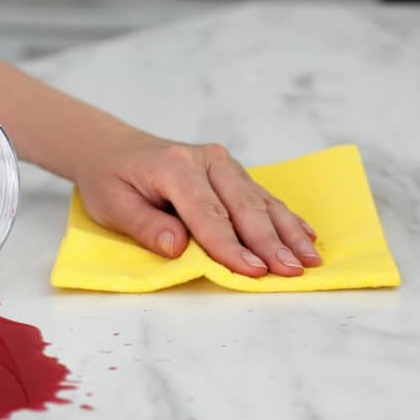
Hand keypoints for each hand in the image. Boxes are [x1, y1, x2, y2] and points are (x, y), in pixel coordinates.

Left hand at [73, 131, 321, 276]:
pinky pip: (260, 195)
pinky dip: (284, 216)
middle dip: (270, 242)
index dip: (231, 246)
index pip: (208, 214)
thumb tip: (178, 248)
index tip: (253, 272)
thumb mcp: (113, 205)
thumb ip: (146, 226)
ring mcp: (220, 162)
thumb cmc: (109, 179)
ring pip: (259, 200)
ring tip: (310, 260)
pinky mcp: (228, 170)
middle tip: (293, 271)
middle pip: (243, 206)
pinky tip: (306, 234)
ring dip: (287, 231)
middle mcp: (205, 160)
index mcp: (174, 167)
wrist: (111, 147)